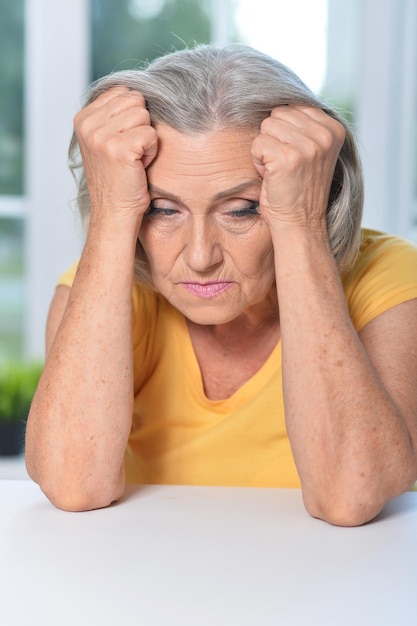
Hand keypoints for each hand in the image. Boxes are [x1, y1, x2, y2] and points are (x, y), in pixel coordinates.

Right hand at [74, 87, 157, 231]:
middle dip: (141, 126)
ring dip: (146, 140)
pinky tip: (138, 167)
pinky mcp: (118, 148)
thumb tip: (136, 90)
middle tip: (130, 153)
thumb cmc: (118, 179)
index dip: (132, 117)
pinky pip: (151, 134)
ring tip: (133, 160)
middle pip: (136, 100)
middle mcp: (88, 124)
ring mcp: (101, 135)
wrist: (114, 212)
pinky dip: (151, 152)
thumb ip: (114, 114)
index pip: (123, 91)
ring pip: (144, 115)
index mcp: (83, 118)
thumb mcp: (107, 140)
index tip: (123, 143)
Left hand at [251, 106, 344, 231]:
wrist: (299, 224)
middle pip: (277, 114)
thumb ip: (304, 125)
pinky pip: (258, 143)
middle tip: (284, 166)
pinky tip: (271, 176)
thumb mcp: (312, 151)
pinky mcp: (289, 157)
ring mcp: (308, 146)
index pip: (292, 107)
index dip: (284, 132)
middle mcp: (325, 135)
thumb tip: (278, 100)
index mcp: (334, 128)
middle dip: (273, 139)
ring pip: (266, 126)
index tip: (293, 157)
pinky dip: (257, 161)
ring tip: (278, 171)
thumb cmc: (298, 189)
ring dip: (265, 150)